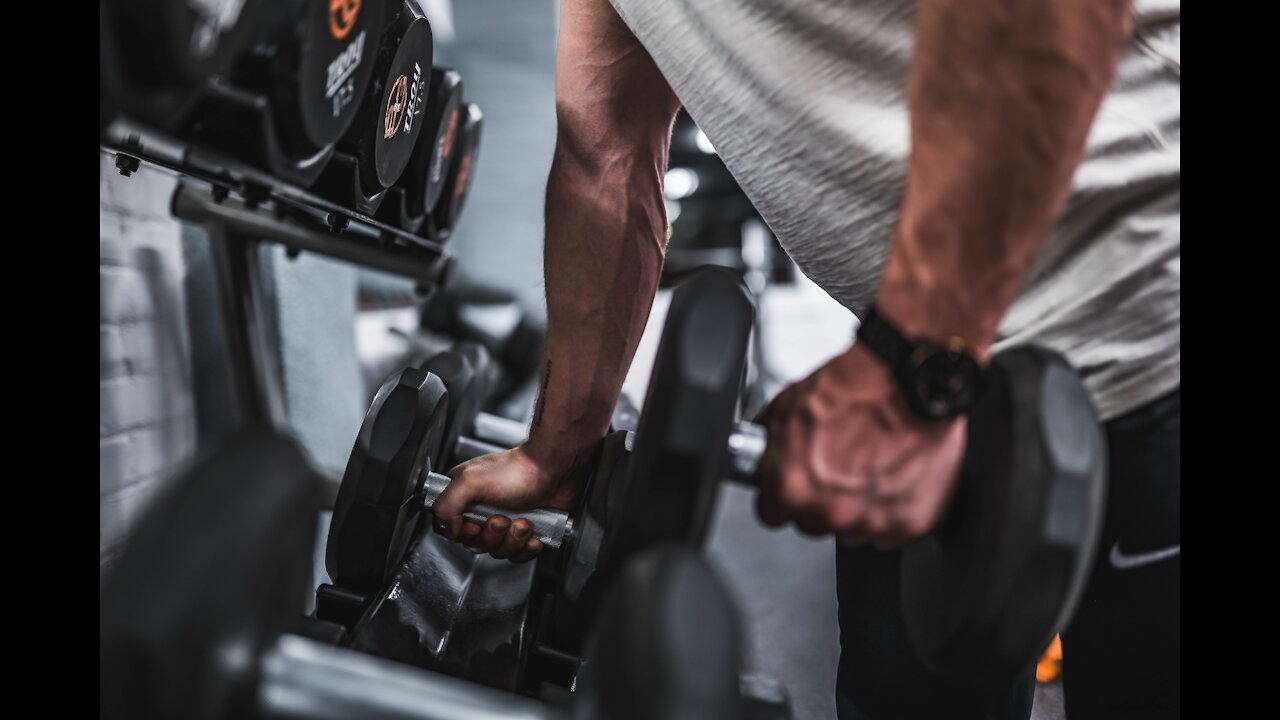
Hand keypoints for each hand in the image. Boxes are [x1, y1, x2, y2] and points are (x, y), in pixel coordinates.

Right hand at [432, 444, 584, 561]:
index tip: (474, 526)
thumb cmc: (518, 470)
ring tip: (523, 521)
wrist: (555, 470)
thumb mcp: (470, 481)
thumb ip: (446, 505)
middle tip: (502, 519)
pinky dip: (526, 547)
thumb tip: (449, 530)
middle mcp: (482, 509)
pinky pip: (518, 554)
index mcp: (465, 496)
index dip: (462, 534)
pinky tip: (533, 533)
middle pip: (475, 543)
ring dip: (512, 540)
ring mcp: (505, 521)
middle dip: (491, 536)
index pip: (449, 528)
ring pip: (498, 550)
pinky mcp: (525, 531)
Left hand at [755, 344, 965, 547]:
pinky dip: (893, 507)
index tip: (792, 485)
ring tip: (869, 465)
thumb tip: (762, 455)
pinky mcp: (910, 523)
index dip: (782, 495)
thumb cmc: (855, 389)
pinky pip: (892, 529)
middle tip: (837, 465)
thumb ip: (770, 445)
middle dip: (820, 500)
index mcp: (793, 488)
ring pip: (853, 529)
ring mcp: (872, 521)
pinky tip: (893, 473)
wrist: (908, 380)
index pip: (771, 513)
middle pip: (813, 523)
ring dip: (857, 506)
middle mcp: (831, 512)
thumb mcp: (786, 407)